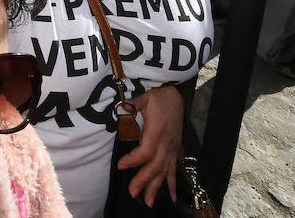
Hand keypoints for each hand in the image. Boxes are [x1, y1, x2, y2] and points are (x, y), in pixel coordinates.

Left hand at [117, 85, 183, 206]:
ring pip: (165, 171)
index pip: (146, 151)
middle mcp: (167, 142)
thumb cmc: (157, 95)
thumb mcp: (143, 96)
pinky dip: (173, 183)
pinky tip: (172, 197)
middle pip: (156, 165)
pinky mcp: (175, 149)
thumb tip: (119, 108)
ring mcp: (173, 148)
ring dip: (157, 187)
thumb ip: (131, 104)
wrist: (174, 94)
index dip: (134, 160)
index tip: (121, 166)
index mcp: (157, 131)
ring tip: (148, 201)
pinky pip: (175, 169)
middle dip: (144, 180)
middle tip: (133, 193)